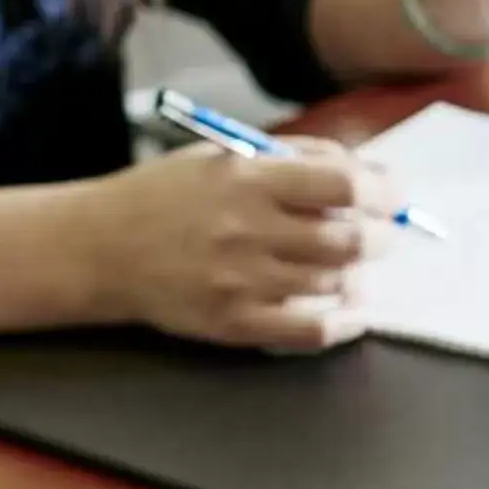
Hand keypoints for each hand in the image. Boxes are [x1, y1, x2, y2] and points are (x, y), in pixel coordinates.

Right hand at [84, 140, 398, 351]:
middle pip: (349, 239)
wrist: (97, 248)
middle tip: (380, 235)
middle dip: (380, 237)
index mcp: (246, 179)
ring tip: (351, 267)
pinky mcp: (235, 323)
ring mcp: (241, 281)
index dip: (383, 193)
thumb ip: (296, 157)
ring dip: (357, 275)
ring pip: (335, 283)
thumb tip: (369, 170)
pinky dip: (345, 323)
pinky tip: (351, 310)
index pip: (343, 185)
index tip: (392, 197)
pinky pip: (313, 331)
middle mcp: (246, 230)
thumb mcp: (223, 156)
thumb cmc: (166, 196)